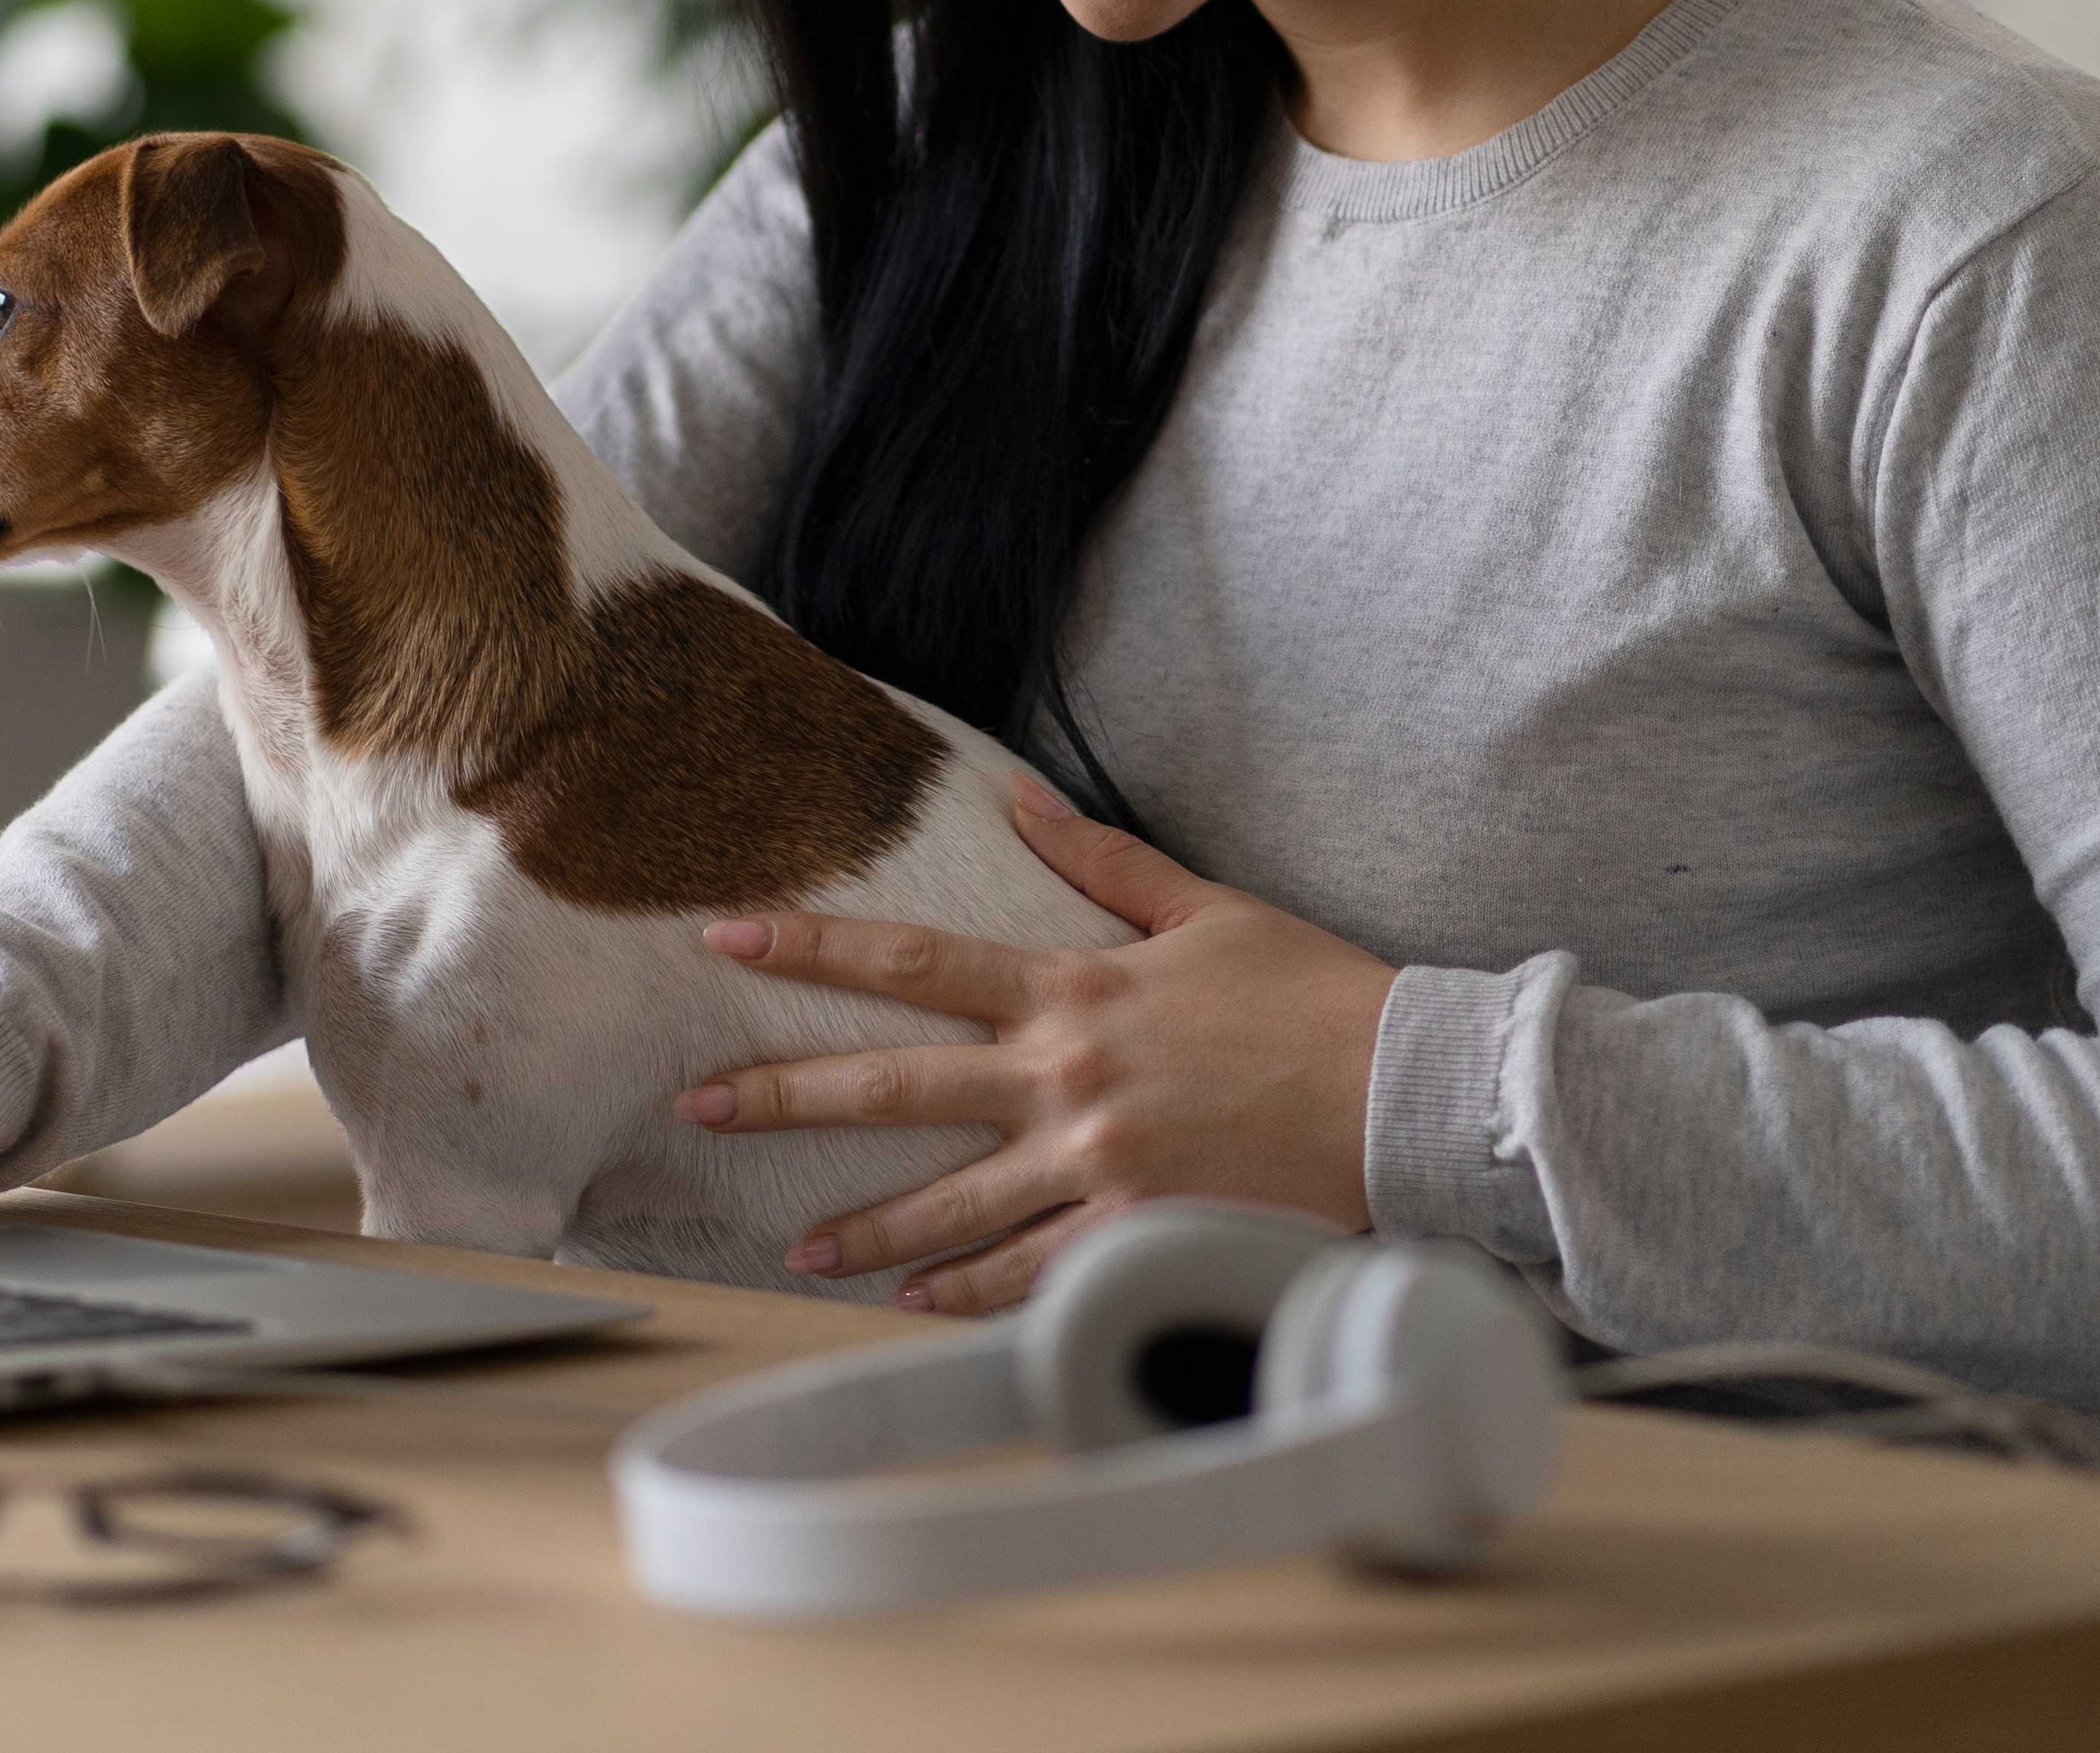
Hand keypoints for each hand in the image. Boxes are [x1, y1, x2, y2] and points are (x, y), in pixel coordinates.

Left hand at [677, 781, 1397, 1313]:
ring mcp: (1094, 1163)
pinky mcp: (1134, 1231)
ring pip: (947, 1201)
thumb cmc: (1311, 993)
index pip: (912, 961)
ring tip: (794, 1245)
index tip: (725, 937)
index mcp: (1072, 988)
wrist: (1401, 1089)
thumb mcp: (1206, 907)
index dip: (812, 945)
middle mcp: (1063, 1076)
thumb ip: (1101, 859)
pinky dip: (965, 1289)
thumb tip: (1019, 798)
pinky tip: (912, 1300)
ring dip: (862, 1225)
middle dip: (785, 1094)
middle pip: (894, 1086)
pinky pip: (1028, 1270)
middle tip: (697, 1108)